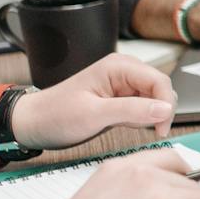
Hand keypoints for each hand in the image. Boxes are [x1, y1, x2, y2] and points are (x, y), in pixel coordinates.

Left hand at [10, 54, 176, 147]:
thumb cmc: (55, 115)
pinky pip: (145, 107)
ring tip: (132, 128)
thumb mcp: (94, 115)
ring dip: (151, 116)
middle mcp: (124, 72)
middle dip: (160, 111)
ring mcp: (124, 86)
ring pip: (156, 99)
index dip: (166, 104)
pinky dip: (143, 119)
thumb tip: (165, 109)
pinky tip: (129, 126)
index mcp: (118, 66)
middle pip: (161, 89)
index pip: (159, 80)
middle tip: (152, 131)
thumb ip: (132, 110)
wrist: (33, 124)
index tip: (161, 127)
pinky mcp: (122, 99)